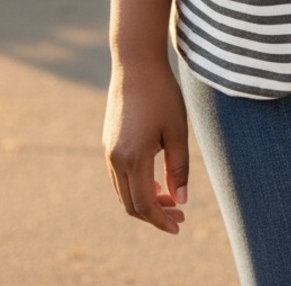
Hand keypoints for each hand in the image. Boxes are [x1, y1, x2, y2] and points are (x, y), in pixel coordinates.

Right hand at [103, 60, 189, 233]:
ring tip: (171, 200)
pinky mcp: (108, 141)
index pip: (144, 204)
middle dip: (155, 214)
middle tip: (180, 216)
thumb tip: (181, 200)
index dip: (161, 219)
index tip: (179, 226)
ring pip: (123, 191)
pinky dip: (136, 186)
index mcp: (132, 157)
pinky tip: (156, 181)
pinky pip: (119, 176)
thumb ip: (179, 167)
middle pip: (130, 203)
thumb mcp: (177, 130)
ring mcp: (108, 150)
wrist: (135, 64)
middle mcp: (115, 158)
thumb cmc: (162, 94)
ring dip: (145, 200)